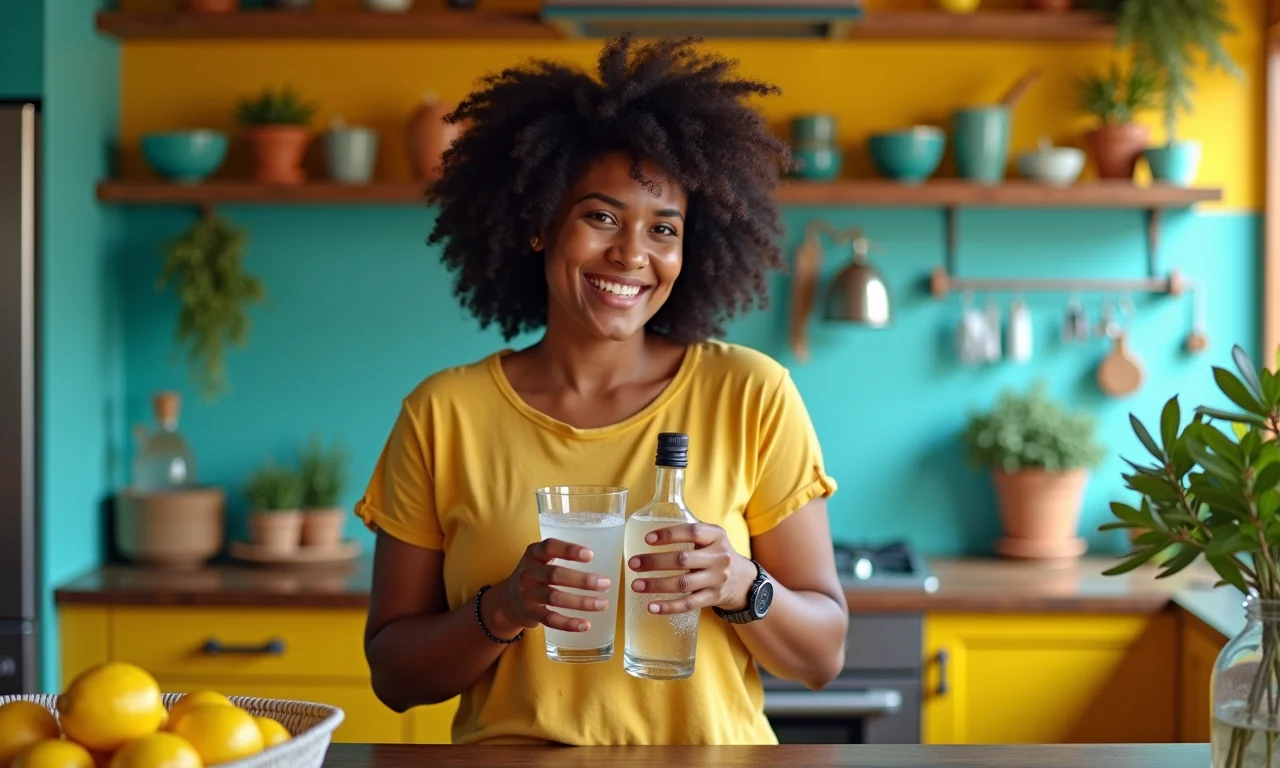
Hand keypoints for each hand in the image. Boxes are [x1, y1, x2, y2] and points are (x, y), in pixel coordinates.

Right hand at [485, 539, 612, 638]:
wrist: (507, 601)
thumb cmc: (535, 575)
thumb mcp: (540, 560)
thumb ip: (561, 555)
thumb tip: (601, 560)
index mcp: (533, 554)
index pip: (549, 547)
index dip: (569, 550)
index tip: (591, 555)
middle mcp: (528, 573)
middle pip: (555, 575)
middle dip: (582, 580)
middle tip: (605, 583)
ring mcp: (528, 594)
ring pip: (555, 598)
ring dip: (581, 602)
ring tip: (602, 603)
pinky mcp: (531, 613)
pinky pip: (551, 619)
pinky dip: (569, 624)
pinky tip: (585, 625)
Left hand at [628, 523, 755, 615]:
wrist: (743, 580)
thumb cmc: (717, 554)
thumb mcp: (712, 537)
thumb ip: (691, 531)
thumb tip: (650, 525)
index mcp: (717, 536)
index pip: (692, 532)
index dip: (669, 535)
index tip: (647, 539)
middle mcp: (719, 557)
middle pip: (683, 560)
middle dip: (654, 562)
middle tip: (633, 563)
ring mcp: (717, 580)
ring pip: (683, 584)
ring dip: (656, 585)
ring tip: (636, 585)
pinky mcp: (712, 598)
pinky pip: (688, 604)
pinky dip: (668, 607)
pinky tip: (651, 606)